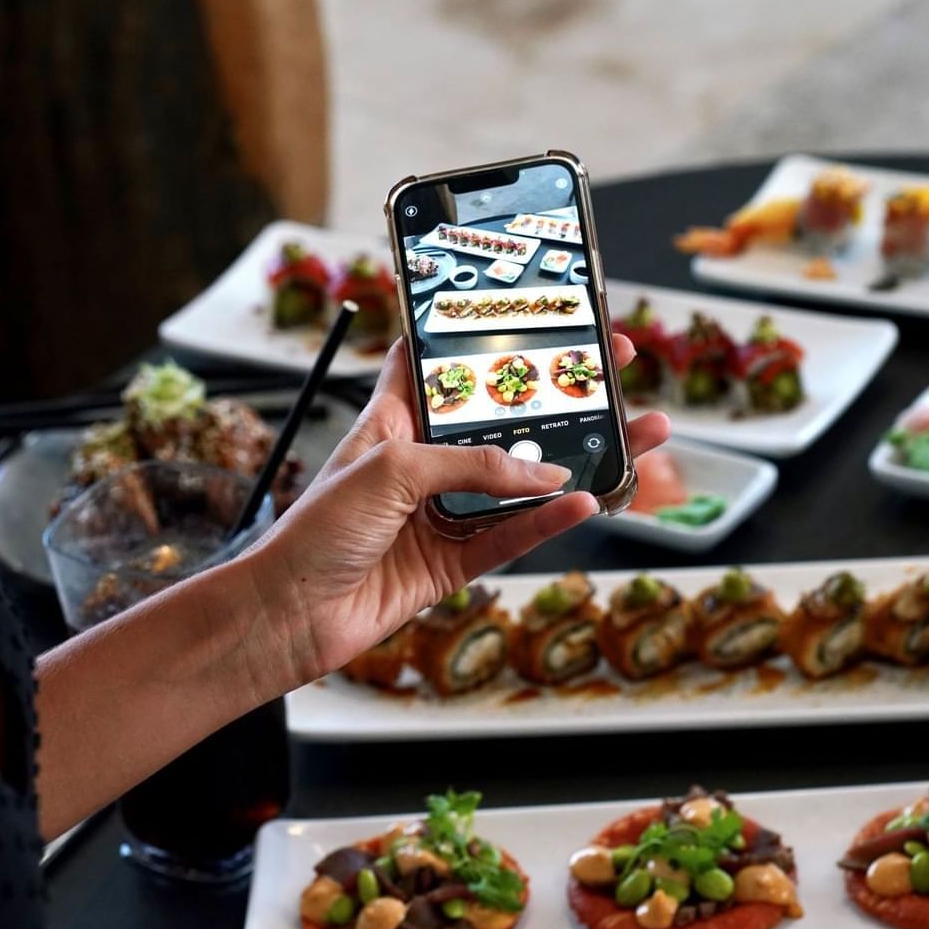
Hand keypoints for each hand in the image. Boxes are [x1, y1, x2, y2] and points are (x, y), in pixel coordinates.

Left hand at [246, 335, 669, 685]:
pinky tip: (589, 500)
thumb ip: (469, 464)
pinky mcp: (452, 562)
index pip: (444, 364)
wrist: (290, 613)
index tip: (537, 314)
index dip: (487, 338)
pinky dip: (552, 520)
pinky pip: (514, 536)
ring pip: (523, 482)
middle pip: (503, 422)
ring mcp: (440, 512)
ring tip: (638, 435)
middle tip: (613, 368)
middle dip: (558, 397)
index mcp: (394, 420)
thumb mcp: (390, 469)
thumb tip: (542, 474)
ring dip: (579, 460)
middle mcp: (422, 461)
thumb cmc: (316, 529)